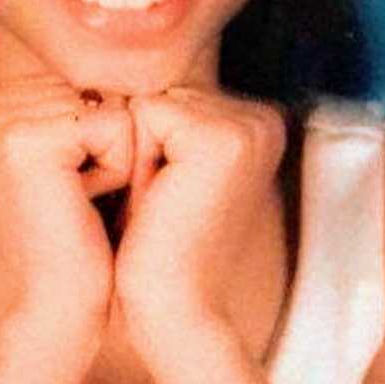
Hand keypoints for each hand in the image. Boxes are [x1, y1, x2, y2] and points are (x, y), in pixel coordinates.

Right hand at [0, 76, 132, 360]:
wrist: (62, 303)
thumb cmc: (84, 230)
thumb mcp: (80, 151)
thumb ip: (85, 96)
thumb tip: (130, 45)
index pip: (90, 75)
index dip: (104, 131)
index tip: (73, 180)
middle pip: (100, 83)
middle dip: (111, 141)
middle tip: (79, 195)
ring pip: (112, 102)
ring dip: (117, 155)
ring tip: (81, 199)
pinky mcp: (24, 140)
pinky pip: (116, 124)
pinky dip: (119, 167)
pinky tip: (84, 203)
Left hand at [114, 87, 286, 358]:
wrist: (173, 308)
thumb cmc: (158, 245)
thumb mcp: (169, 166)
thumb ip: (169, 117)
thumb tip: (121, 75)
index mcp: (259, 123)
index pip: (171, 92)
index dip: (150, 143)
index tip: (170, 194)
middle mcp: (263, 119)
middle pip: (161, 91)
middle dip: (143, 143)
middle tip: (163, 202)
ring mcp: (248, 126)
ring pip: (149, 101)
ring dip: (136, 151)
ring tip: (159, 202)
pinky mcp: (221, 139)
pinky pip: (142, 113)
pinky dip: (134, 157)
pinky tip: (156, 198)